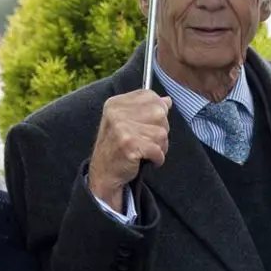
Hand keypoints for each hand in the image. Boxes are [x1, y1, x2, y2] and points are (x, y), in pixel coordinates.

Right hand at [88, 89, 170, 211]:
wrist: (103, 174)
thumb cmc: (117, 148)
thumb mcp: (126, 123)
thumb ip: (145, 109)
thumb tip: (167, 100)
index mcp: (116, 103)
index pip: (150, 96)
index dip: (158, 110)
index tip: (151, 124)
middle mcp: (117, 113)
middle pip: (159, 113)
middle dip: (161, 130)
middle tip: (149, 141)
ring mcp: (122, 128)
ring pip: (161, 132)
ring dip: (160, 147)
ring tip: (147, 152)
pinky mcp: (129, 145)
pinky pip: (158, 149)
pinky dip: (158, 159)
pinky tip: (148, 160)